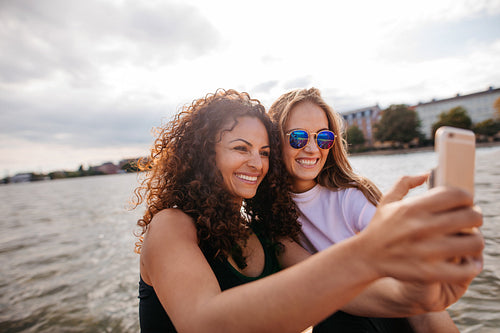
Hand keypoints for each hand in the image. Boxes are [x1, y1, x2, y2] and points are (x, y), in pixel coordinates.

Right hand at [359, 175, 483, 284]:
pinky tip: (467, 262)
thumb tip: (427, 173)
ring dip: (476, 241)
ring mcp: (427, 250)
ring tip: (470, 242)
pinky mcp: (429, 272)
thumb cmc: (379, 227)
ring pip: (475, 242)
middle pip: (472, 217)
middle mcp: (422, 227)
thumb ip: (406, 182)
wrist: (365, 257)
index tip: (465, 204)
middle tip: (470, 223)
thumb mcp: (387, 200)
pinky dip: (472, 266)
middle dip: (475, 218)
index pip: (459, 195)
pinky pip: (466, 269)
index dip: (467, 198)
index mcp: (415, 207)